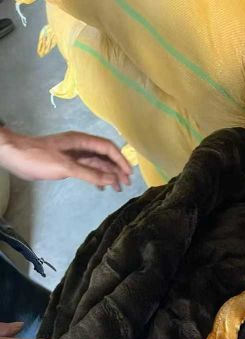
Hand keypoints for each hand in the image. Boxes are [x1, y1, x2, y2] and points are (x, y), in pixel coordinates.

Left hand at [0, 128, 131, 190]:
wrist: (15, 156)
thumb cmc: (39, 158)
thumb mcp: (66, 167)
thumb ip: (90, 174)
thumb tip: (112, 179)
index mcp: (81, 142)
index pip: (108, 148)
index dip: (120, 160)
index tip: (128, 175)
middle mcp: (80, 146)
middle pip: (105, 156)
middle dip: (117, 169)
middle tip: (126, 185)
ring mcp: (74, 155)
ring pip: (98, 164)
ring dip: (108, 175)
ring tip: (117, 189)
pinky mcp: (68, 163)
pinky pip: (89, 169)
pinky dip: (97, 177)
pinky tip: (101, 187)